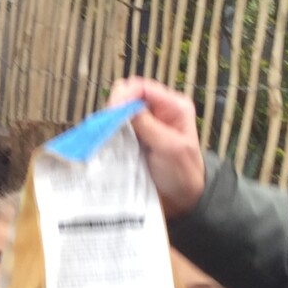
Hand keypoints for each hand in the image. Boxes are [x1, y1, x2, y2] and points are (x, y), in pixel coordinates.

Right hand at [111, 76, 206, 217]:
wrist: (183, 200)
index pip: (143, 88)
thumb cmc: (183, 173)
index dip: (125, 95)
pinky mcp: (133, 139)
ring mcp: (144, 125)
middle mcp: (157, 111)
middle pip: (128, 96)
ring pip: (119, 112)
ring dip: (110, 121)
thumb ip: (147, 124)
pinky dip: (109, 132)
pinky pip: (116, 129)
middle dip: (115, 107)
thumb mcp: (169, 147)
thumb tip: (121, 104)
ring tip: (104, 133)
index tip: (111, 110)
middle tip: (107, 124)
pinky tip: (105, 140)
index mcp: (173, 106)